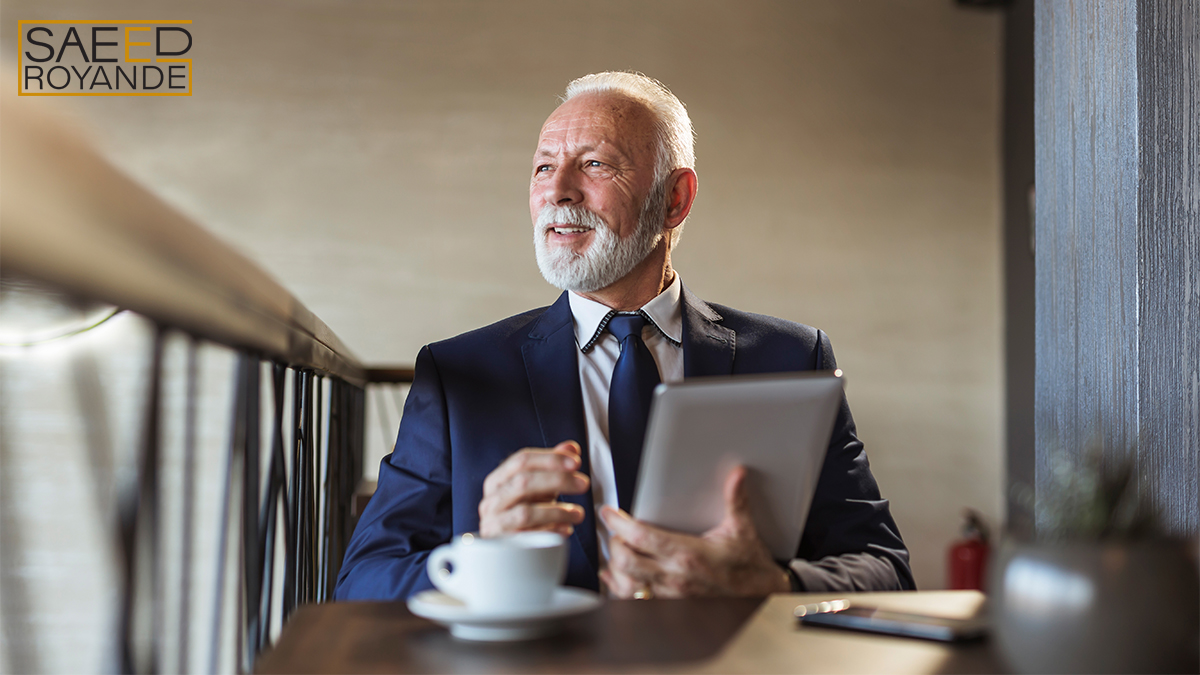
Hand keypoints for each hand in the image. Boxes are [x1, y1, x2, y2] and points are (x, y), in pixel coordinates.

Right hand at [479, 440, 589, 537]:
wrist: (507, 550)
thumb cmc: (523, 512)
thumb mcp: (539, 487)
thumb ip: (552, 466)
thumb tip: (571, 448)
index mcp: (497, 480)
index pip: (521, 460)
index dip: (550, 459)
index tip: (576, 462)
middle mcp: (491, 501)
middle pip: (523, 482)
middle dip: (557, 480)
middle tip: (583, 483)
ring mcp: (494, 524)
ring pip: (525, 512)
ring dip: (557, 511)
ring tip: (578, 513)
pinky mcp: (503, 547)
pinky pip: (528, 538)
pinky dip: (550, 532)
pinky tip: (566, 529)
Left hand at [599, 465, 790, 597]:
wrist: (762, 598)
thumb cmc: (750, 568)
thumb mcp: (742, 530)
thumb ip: (735, 501)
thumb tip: (736, 475)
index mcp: (688, 555)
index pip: (642, 537)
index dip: (619, 523)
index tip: (609, 513)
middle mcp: (675, 578)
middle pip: (626, 561)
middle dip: (614, 543)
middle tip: (614, 531)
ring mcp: (670, 597)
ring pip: (626, 584)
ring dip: (614, 567)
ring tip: (615, 551)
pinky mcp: (669, 610)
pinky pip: (634, 603)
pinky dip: (620, 589)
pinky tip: (616, 578)